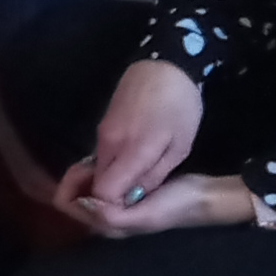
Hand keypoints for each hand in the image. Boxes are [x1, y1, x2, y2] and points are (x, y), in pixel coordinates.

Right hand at [54, 55, 205, 226]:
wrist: (165, 64)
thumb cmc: (181, 106)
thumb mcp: (179, 147)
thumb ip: (152, 176)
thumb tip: (132, 200)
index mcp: (131, 150)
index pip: (103, 194)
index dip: (112, 209)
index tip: (129, 211)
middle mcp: (108, 144)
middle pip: (95, 184)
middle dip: (108, 199)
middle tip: (134, 202)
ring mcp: (101, 133)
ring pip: (96, 170)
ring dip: (111, 182)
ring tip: (135, 185)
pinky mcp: (101, 126)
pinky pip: (100, 156)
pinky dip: (111, 167)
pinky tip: (131, 165)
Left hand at [75, 170, 257, 240]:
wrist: (203, 197)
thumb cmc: (176, 205)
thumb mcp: (146, 213)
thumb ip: (114, 215)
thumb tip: (87, 205)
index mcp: (109, 227)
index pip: (70, 208)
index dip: (69, 187)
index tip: (84, 168)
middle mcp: (107, 221)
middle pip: (72, 199)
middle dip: (74, 180)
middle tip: (88, 161)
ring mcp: (114, 208)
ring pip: (83, 190)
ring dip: (84, 175)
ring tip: (94, 161)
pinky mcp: (123, 195)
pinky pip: (97, 184)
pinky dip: (95, 173)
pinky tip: (103, 163)